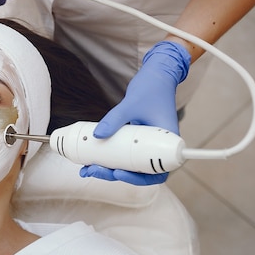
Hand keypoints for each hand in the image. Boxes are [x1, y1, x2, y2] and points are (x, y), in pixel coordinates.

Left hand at [80, 41, 190, 185]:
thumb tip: (97, 135)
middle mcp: (157, 147)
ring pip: (129, 165)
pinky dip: (109, 158)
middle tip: (93, 170)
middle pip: (138, 172)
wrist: (156, 77)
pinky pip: (123, 154)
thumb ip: (115, 118)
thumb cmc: (152, 88)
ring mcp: (146, 144)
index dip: (138, 178)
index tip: (119, 172)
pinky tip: (91, 159)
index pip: (157, 172)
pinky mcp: (136, 140)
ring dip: (108, 169)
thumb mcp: (132, 103)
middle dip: (114, 175)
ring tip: (87, 169)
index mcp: (167, 143)